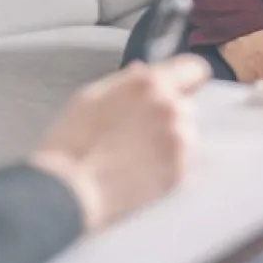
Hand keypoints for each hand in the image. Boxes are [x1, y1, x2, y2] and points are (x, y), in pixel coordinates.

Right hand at [30, 54, 209, 232]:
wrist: (68, 194)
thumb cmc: (72, 142)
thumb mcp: (91, 96)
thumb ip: (125, 80)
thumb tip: (142, 70)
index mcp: (150, 83)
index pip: (194, 68)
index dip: (186, 77)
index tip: (179, 87)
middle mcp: (171, 108)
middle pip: (185, 104)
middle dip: (167, 113)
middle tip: (138, 131)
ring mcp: (178, 141)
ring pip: (185, 133)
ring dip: (169, 140)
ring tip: (137, 155)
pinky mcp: (178, 173)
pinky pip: (180, 161)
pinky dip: (166, 165)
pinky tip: (140, 172)